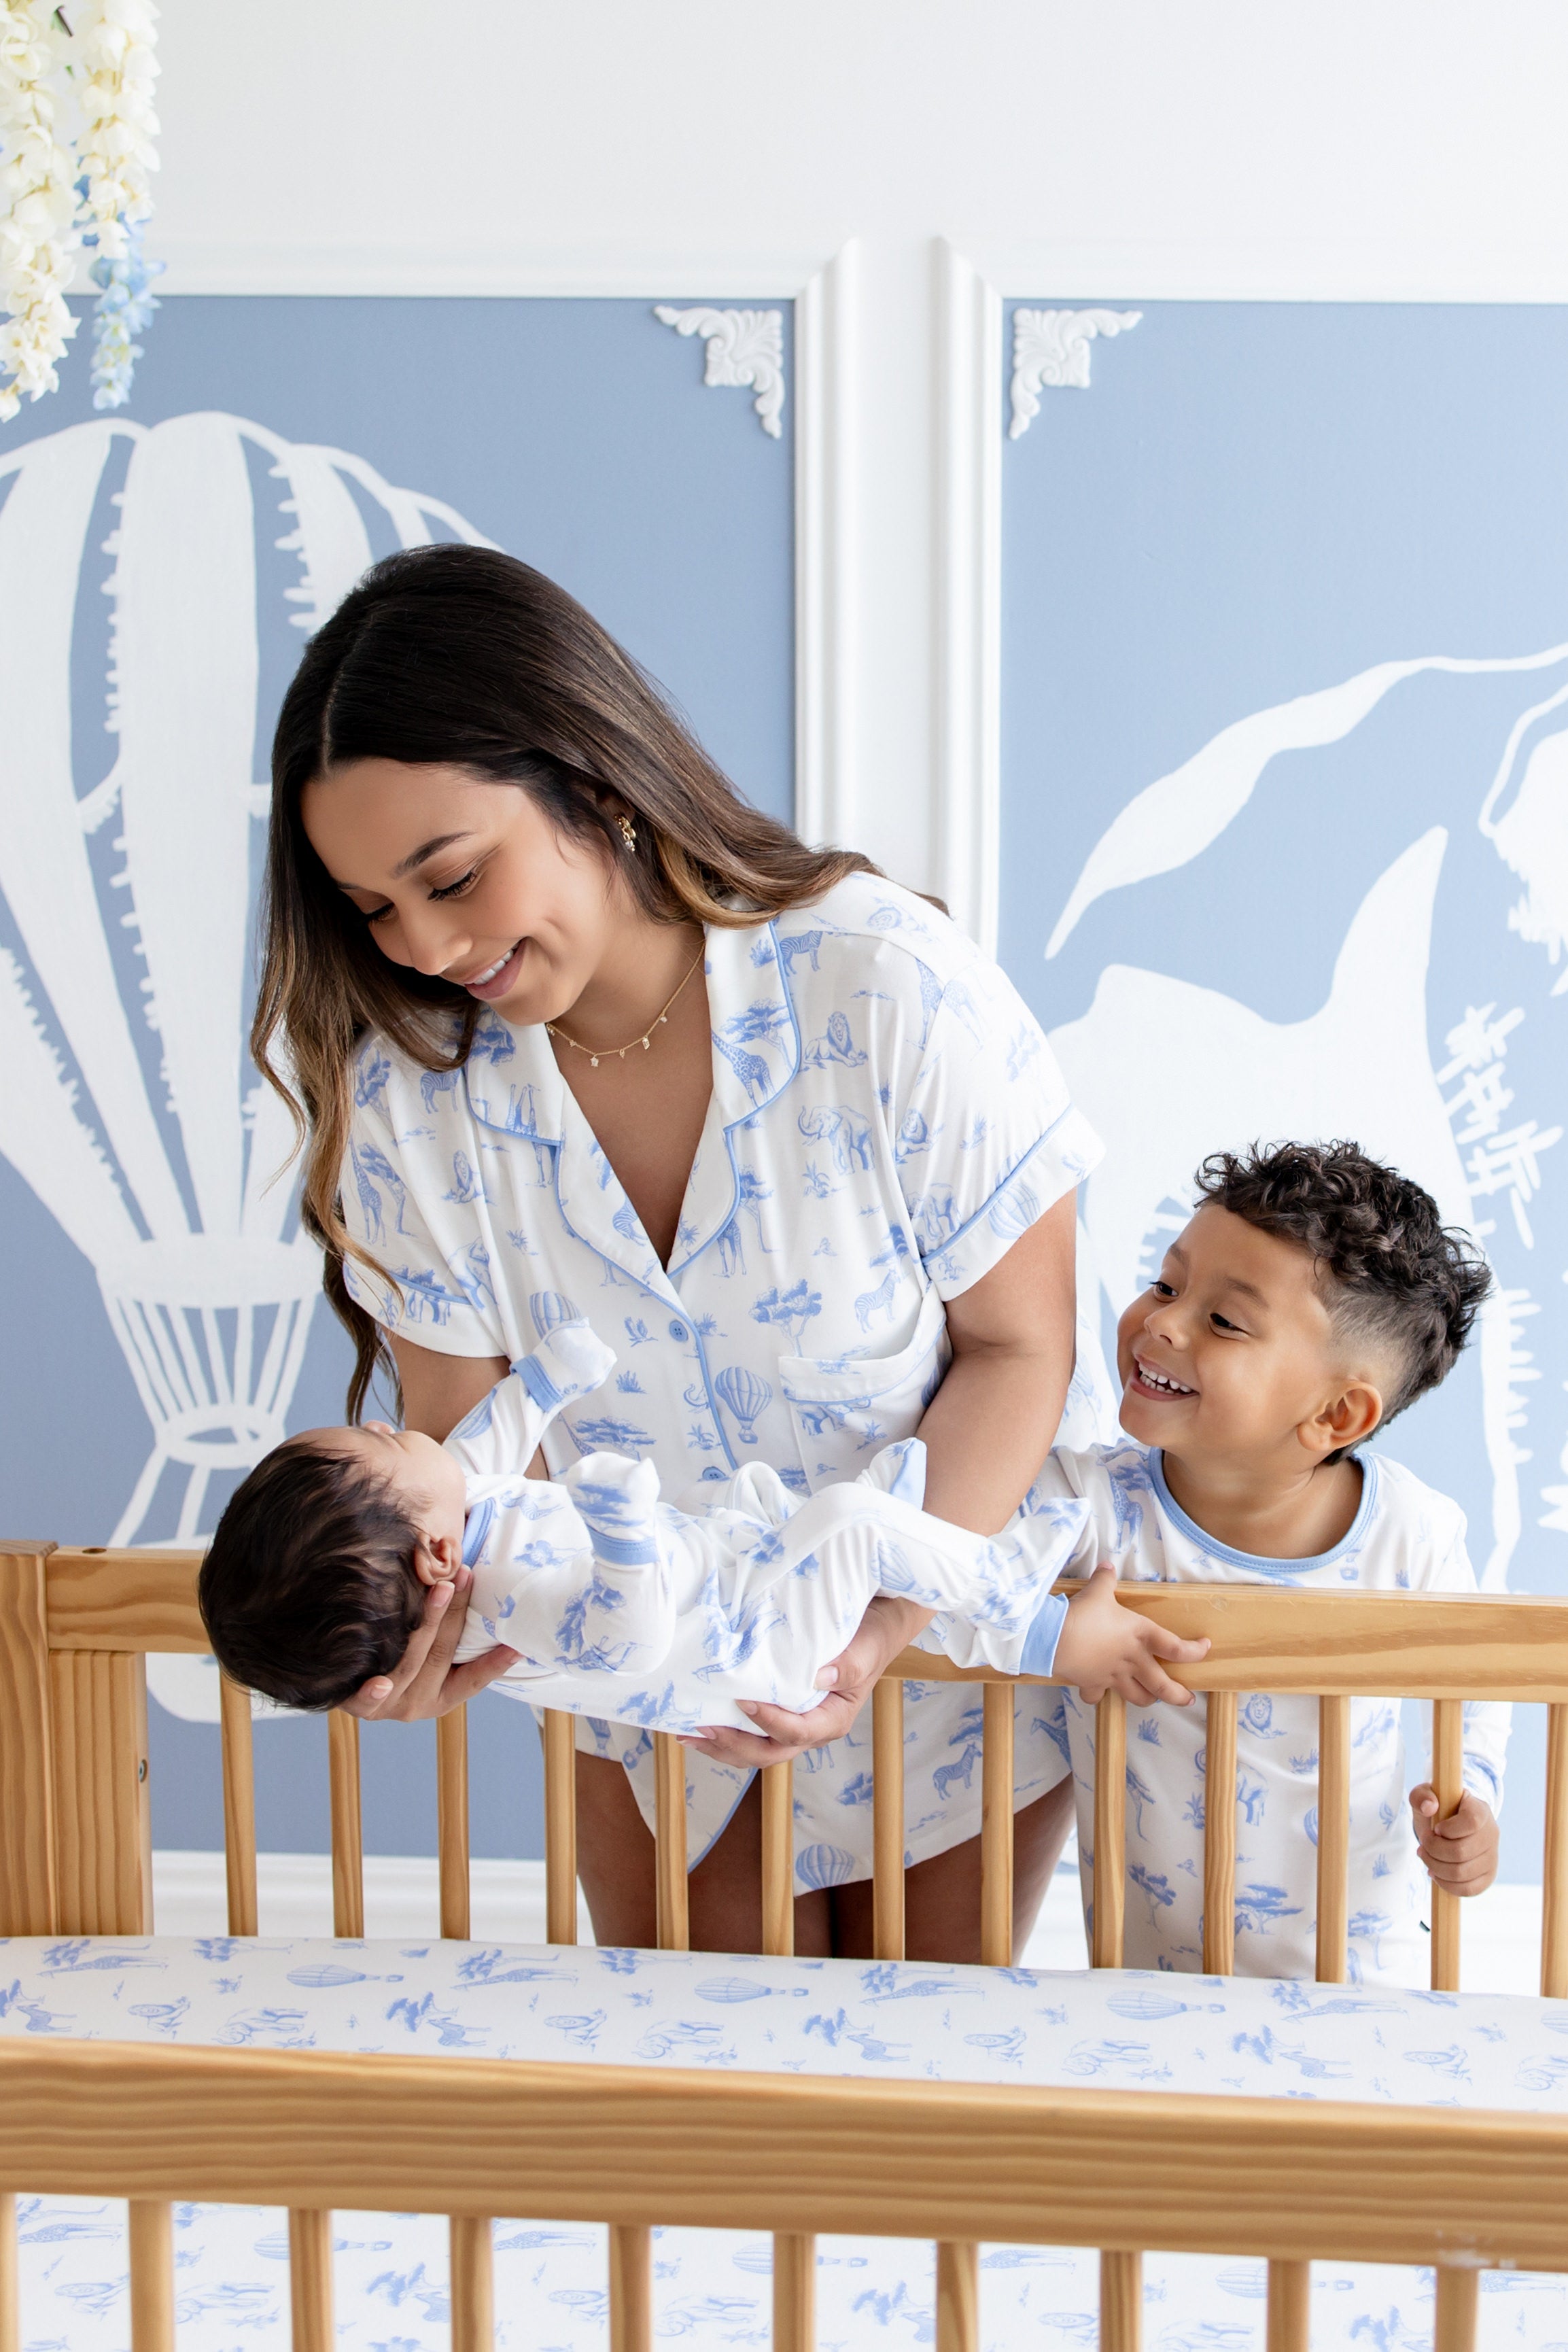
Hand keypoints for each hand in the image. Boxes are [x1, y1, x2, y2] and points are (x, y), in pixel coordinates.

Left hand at [339, 1565, 521, 1720]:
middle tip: (464, 1577)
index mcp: (442, 1696)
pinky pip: (365, 1701)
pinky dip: (373, 1693)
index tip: (516, 1646)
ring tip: (439, 1590)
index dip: (495, 1664)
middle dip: (455, 1614)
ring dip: (428, 1625)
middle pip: (441, 1656)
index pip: (473, 1679)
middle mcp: (419, 1703)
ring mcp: (389, 1705)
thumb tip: (468, 1577)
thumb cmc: (395, 1658)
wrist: (340, 1682)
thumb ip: (446, 1634)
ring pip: (410, 1664)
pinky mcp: (358, 1706)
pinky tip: (378, 1683)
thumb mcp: (426, 1655)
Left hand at [680, 1593, 933, 1765]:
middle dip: (733, 1746)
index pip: (796, 1732)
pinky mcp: (781, 1710)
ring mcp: (795, 1722)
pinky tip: (700, 1720)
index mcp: (832, 1720)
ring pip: (756, 1749)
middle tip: (701, 1729)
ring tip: (688, 1735)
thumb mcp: (866, 1649)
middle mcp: (811, 1728)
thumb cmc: (871, 1636)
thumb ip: (847, 1667)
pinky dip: (727, 1730)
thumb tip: (818, 1677)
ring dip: (723, 1746)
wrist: (876, 1625)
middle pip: (769, 1753)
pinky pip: (752, 1730)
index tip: (744, 1701)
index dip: (769, 1723)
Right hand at [1052, 1565, 1209, 1706]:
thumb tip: (1107, 1565)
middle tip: (1187, 1698)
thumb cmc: (1084, 1614)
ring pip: (1137, 1697)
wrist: (1056, 1638)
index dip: (1196, 1651)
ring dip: (1147, 1699)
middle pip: (1163, 1686)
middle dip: (1178, 1695)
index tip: (1205, 1648)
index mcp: (1140, 1635)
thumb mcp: (1098, 1591)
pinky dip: (1098, 1695)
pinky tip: (1097, 1692)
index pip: (1177, 1648)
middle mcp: (1132, 1660)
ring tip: (1151, 1698)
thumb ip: (1106, 1579)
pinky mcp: (1093, 1684)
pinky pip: (1098, 1696)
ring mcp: (1113, 1676)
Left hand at [1410, 1784, 1498, 1896]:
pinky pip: (1469, 1889)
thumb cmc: (1438, 1809)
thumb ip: (1422, 1796)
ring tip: (1426, 1857)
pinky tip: (1435, 1873)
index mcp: (1480, 1810)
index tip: (1436, 1828)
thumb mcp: (1426, 1796)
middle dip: (1433, 1850)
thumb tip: (1430, 1808)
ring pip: (1462, 1873)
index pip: (1471, 1822)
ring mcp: (1492, 1857)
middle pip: (1461, 1852)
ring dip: (1435, 1867)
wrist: (1450, 1825)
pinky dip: (1447, 1884)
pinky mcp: (1488, 1876)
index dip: (1448, 1829)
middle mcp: (1492, 1834)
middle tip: (1422, 1845)